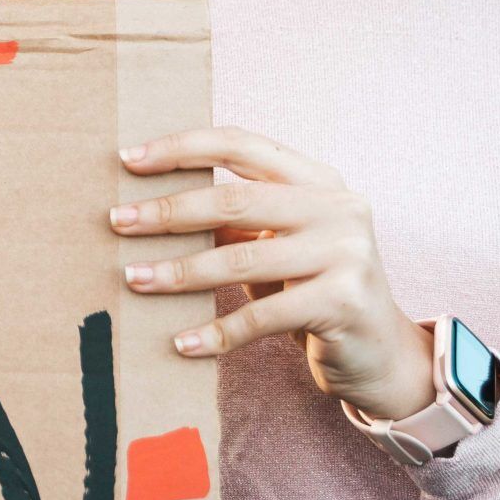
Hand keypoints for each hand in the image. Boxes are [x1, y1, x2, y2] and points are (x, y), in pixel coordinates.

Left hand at [111, 126, 433, 420]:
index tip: (129, 160)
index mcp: (318, 179)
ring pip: (241, 258)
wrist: (382, 354)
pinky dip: (216, 332)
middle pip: (234, 200)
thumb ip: (236, 220)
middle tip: (117, 222)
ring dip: (179, 272)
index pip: (241, 146)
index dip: (183, 148)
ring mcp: (346, 252)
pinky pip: (261, 316)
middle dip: (168, 211)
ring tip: (134, 279)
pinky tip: (181, 343)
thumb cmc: (314, 291)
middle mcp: (338, 207)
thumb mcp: (279, 245)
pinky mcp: (343, 301)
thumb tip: (150, 206)